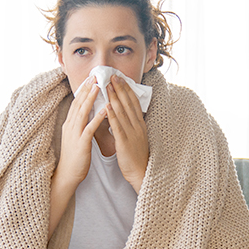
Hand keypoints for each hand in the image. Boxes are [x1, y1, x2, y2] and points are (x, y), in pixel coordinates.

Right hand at [56, 77, 106, 187]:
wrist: (67, 175)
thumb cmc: (74, 156)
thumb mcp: (76, 136)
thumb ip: (80, 124)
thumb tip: (88, 112)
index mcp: (69, 124)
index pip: (76, 102)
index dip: (83, 90)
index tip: (90, 78)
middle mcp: (70, 126)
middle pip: (78, 103)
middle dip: (86, 89)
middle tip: (94, 76)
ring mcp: (74, 134)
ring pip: (82, 113)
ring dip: (91, 99)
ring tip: (98, 87)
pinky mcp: (81, 144)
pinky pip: (89, 129)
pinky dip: (96, 118)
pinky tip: (104, 111)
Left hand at [106, 75, 149, 192]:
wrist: (141, 173)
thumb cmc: (136, 156)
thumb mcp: (136, 136)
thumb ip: (130, 124)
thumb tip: (121, 113)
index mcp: (140, 124)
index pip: (133, 102)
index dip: (126, 89)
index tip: (120, 78)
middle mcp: (137, 126)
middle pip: (128, 103)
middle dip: (120, 88)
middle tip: (112, 75)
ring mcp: (132, 133)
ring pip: (122, 112)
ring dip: (114, 97)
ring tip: (107, 86)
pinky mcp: (125, 142)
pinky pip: (118, 126)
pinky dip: (112, 115)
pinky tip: (107, 106)